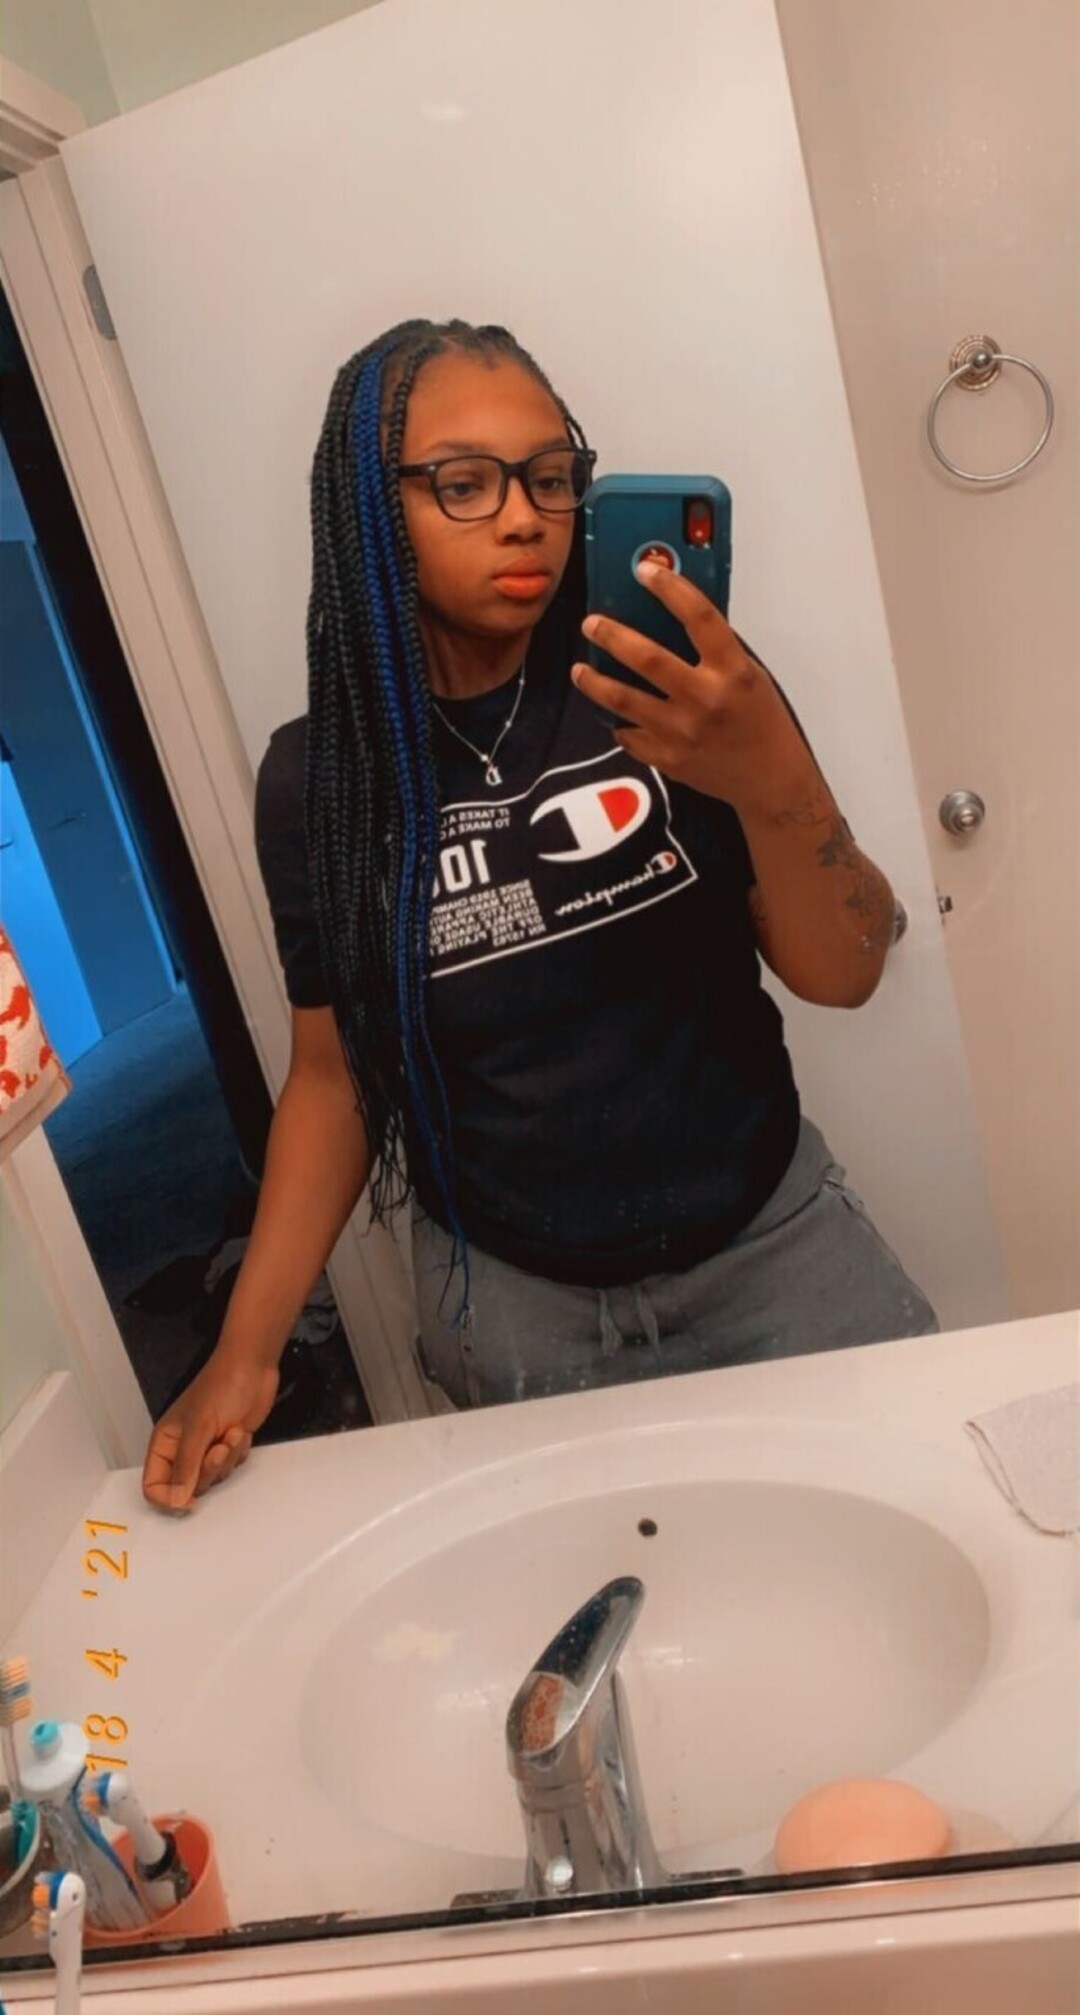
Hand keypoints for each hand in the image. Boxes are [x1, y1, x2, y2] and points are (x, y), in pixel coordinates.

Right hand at [142, 1349, 278, 1512]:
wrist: (254, 1368)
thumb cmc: (221, 1386)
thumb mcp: (199, 1427)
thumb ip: (187, 1467)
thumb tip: (177, 1501)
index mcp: (164, 1443)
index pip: (153, 1486)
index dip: (168, 1499)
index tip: (190, 1501)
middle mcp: (182, 1449)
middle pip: (187, 1487)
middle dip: (207, 1471)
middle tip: (219, 1449)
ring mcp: (205, 1449)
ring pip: (212, 1478)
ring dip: (227, 1459)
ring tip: (231, 1432)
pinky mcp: (227, 1447)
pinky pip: (231, 1468)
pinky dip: (239, 1453)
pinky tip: (240, 1431)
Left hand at [572, 562, 812, 817]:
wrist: (771, 780)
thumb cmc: (761, 720)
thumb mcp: (749, 676)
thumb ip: (714, 653)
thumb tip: (668, 618)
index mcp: (733, 672)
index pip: (700, 618)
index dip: (671, 590)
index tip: (645, 571)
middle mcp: (706, 700)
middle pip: (648, 660)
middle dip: (612, 637)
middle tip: (591, 624)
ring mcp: (684, 733)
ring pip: (625, 702)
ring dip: (596, 683)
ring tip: (579, 670)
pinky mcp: (669, 760)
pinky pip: (630, 737)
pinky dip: (620, 724)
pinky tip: (613, 715)